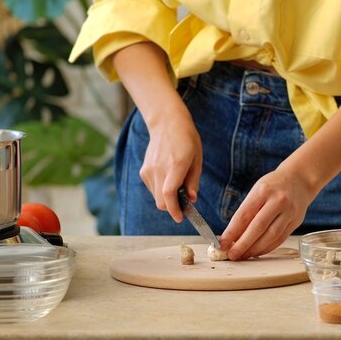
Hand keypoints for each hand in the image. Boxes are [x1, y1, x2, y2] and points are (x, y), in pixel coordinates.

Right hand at [111, 42, 202, 222]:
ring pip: (156, 197)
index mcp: (175, 166)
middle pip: (161, 201)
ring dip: (167, 198)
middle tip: (184, 204)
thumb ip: (193, 181)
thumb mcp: (197, 159)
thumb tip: (192, 200)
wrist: (167, 123)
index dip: (174, 210)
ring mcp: (149, 170)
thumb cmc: (187, 139)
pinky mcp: (143, 171)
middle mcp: (159, 169)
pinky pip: (152, 189)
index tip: (180, 217)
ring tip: (178, 184)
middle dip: (173, 207)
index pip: (169, 195)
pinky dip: (161, 190)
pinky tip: (169, 178)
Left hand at [220, 168, 313, 259]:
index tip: (222, 244)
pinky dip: (267, 248)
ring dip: (255, 249)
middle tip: (232, 255)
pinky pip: (280, 239)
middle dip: (243, 244)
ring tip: (244, 255)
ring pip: (271, 236)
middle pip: (258, 227)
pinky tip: (258, 252)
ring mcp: (289, 212)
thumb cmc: (273, 186)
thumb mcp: (257, 191)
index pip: (244, 215)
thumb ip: (247, 212)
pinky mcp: (296, 221)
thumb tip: (233, 237)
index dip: (232, 232)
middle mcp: (278, 201)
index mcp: (263, 191)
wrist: (299, 179)